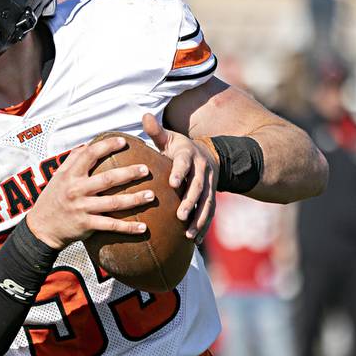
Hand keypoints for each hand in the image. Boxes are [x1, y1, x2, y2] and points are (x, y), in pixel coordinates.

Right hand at [24, 135, 155, 250]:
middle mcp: (76, 190)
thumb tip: (87, 145)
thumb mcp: (57, 177)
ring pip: (113, 203)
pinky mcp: (86, 225)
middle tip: (146, 169)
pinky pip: (111, 225)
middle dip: (129, 173)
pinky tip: (143, 227)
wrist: (42, 228)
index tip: (124, 141)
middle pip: (108, 179)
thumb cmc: (52, 199)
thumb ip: (72, 160)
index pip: (90, 155)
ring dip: (134, 199)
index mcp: (70, 175)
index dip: (107, 146)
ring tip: (151, 195)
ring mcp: (82, 208)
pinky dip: (128, 228)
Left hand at [141, 112, 217, 239]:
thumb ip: (156, 131)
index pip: (184, 163)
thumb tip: (144, 115)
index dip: (180, 172)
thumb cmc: (179, 148)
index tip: (172, 183)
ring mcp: (209, 185)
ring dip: (199, 219)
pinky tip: (195, 240)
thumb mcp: (169, 138)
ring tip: (189, 233)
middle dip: (190, 202)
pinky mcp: (211, 197)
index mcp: (189, 155)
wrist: (209, 155)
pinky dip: (204, 226)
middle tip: (180, 215)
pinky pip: (209, 213)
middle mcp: (202, 170)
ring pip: (207, 203)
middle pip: (198, 187)